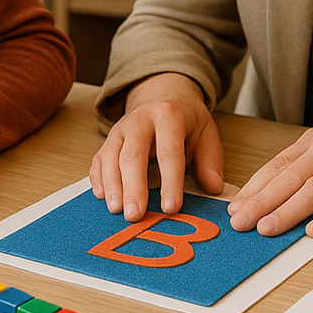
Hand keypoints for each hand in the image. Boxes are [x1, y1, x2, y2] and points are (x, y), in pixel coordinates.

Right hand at [89, 72, 224, 221]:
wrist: (164, 96)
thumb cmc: (186, 122)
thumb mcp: (206, 135)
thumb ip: (210, 162)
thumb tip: (213, 188)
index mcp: (169, 116)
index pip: (169, 151)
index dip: (170, 181)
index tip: (171, 207)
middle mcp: (140, 119)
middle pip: (133, 155)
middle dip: (133, 187)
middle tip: (135, 215)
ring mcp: (121, 129)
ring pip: (111, 157)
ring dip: (113, 186)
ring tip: (117, 210)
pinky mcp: (108, 139)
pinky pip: (98, 159)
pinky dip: (98, 178)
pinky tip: (101, 196)